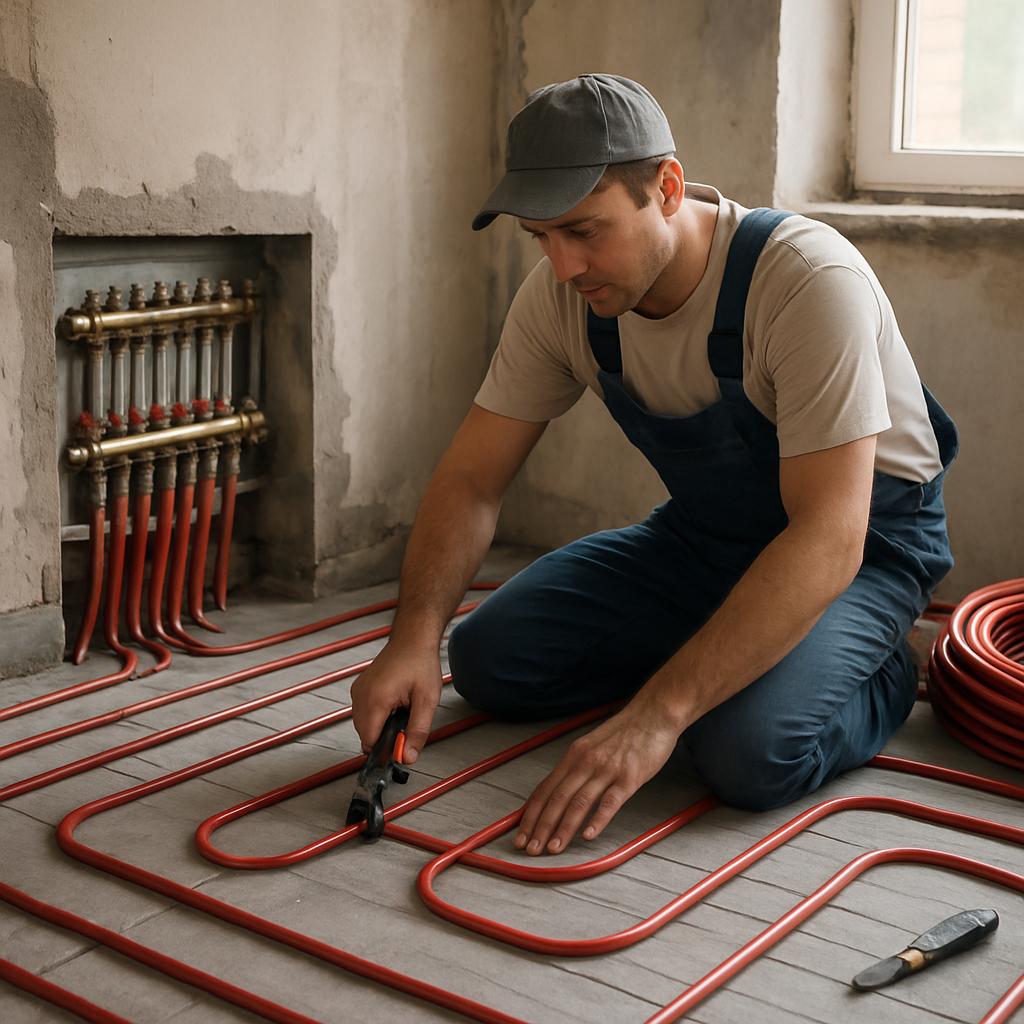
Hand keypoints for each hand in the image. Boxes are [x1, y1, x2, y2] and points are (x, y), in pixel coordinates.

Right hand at [349, 641, 442, 763]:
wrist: (412, 639)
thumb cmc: (420, 663)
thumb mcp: (427, 701)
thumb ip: (417, 731)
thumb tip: (407, 757)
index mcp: (376, 699)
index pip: (370, 741)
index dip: (385, 750)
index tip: (400, 748)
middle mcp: (361, 695)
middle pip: (365, 735)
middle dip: (384, 737)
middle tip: (406, 724)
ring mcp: (358, 690)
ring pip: (362, 725)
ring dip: (379, 726)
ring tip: (400, 710)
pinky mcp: (359, 687)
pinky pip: (362, 712)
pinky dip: (375, 715)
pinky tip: (392, 704)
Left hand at [515, 696, 681, 854]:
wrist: (653, 714)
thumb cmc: (624, 732)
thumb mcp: (592, 746)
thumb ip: (576, 767)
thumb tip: (558, 792)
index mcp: (574, 756)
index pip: (545, 789)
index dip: (531, 814)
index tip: (521, 835)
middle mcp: (585, 762)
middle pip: (557, 798)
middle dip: (541, 826)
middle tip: (530, 849)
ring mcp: (607, 769)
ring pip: (579, 802)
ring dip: (564, 828)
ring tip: (553, 848)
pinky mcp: (630, 777)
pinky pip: (611, 801)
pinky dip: (598, 819)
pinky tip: (588, 835)